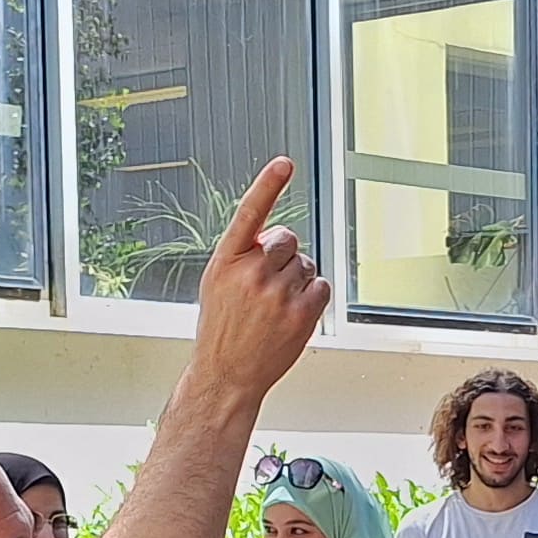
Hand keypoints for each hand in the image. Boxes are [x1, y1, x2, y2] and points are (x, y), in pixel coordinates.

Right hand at [188, 156, 328, 395]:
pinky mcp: (300, 313)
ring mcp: (276, 294)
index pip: (249, 214)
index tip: (284, 163)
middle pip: (288, 239)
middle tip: (267, 285)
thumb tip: (276, 239)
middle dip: (283, 255)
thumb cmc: (222, 328)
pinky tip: (291, 316)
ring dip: (296, 281)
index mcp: (225, 261)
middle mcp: (250, 273)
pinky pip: (321, 286)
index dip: (267, 186)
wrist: (226, 374)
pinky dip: (312, 298)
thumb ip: (242, 256)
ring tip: (274, 308)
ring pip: (305, 264)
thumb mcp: (217, 284)